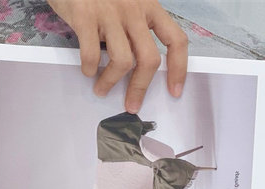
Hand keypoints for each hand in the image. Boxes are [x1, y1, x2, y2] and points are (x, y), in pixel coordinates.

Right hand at [47, 0, 187, 111]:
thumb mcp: (127, 2)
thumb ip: (137, 27)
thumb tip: (140, 67)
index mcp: (149, 5)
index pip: (175, 40)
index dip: (179, 69)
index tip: (174, 91)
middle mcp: (133, 8)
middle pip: (149, 59)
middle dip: (140, 88)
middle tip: (131, 103)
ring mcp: (109, 11)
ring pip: (122, 61)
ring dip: (110, 82)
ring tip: (102, 88)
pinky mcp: (85, 15)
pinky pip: (92, 54)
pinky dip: (90, 69)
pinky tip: (88, 70)